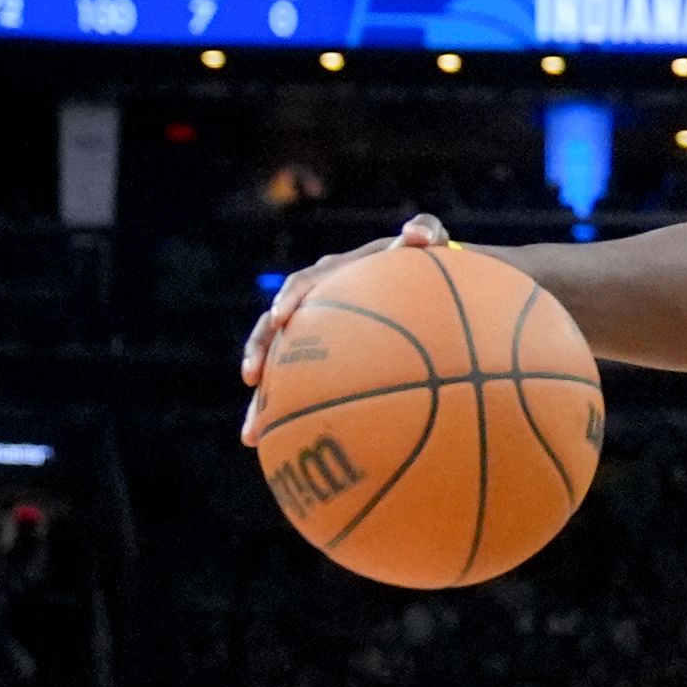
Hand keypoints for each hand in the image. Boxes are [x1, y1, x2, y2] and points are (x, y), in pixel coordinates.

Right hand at [241, 214, 449, 432]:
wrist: (434, 292)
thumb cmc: (432, 267)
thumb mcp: (432, 245)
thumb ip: (426, 231)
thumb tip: (416, 234)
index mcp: (334, 277)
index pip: (303, 285)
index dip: (290, 299)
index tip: (281, 318)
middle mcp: (317, 306)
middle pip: (275, 331)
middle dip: (261, 353)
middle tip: (251, 377)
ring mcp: (318, 337)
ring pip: (282, 369)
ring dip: (264, 401)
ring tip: (252, 433)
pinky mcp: (326, 365)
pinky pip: (305, 393)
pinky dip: (295, 420)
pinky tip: (290, 455)